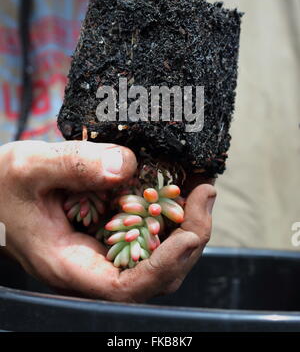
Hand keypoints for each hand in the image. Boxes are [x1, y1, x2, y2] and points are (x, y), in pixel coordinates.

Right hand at [0, 140, 215, 302]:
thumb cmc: (4, 184)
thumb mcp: (28, 167)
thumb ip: (73, 165)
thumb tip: (126, 166)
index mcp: (67, 264)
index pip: (123, 288)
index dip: (163, 268)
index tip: (191, 235)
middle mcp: (91, 265)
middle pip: (153, 274)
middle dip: (189, 238)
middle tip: (205, 194)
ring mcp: (103, 249)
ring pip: (157, 255)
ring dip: (186, 225)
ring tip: (202, 187)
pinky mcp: (111, 232)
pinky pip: (149, 233)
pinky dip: (170, 214)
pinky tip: (180, 186)